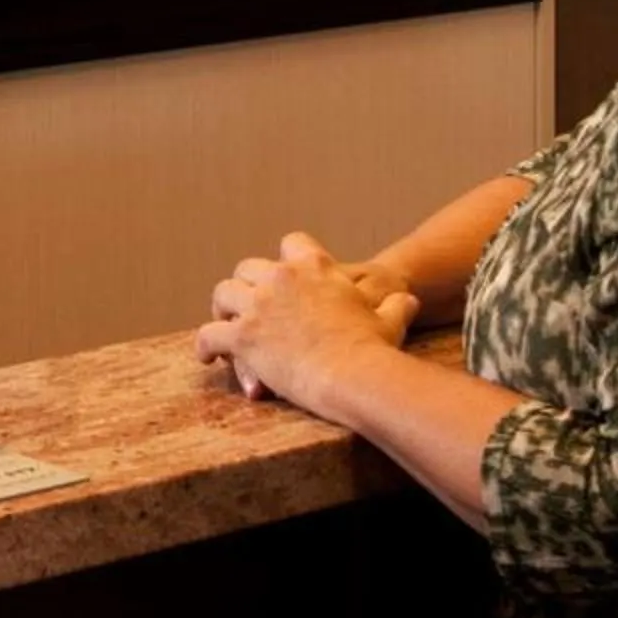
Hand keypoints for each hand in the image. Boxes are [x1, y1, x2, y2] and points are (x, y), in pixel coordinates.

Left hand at [197, 232, 420, 414]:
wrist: (354, 375)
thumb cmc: (375, 349)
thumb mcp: (390, 319)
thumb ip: (397, 305)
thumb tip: (411, 299)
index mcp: (315, 267)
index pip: (292, 242)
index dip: (287, 259)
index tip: (285, 276)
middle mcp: (280, 278)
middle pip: (248, 267)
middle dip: (247, 284)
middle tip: (248, 305)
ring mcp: (258, 305)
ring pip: (223, 294)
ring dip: (223, 309)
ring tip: (225, 326)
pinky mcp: (243, 336)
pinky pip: (209, 334)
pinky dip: (207, 346)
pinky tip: (209, 357)